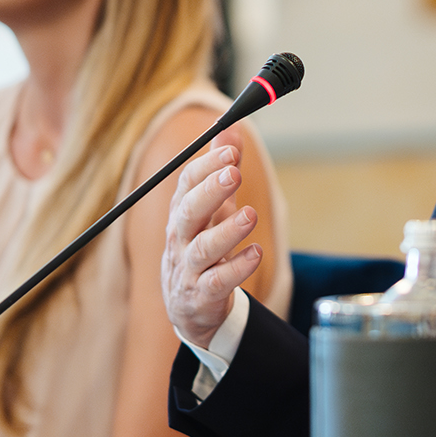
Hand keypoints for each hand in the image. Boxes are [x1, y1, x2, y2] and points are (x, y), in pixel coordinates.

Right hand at [160, 134, 261, 346]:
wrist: (190, 307)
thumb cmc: (203, 247)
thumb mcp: (213, 208)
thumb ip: (222, 170)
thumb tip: (231, 129)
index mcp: (182, 213)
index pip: (187, 184)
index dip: (207, 166)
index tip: (230, 152)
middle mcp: (181, 238)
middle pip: (188, 212)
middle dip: (210, 191)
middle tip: (234, 173)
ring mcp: (189, 268)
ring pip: (202, 248)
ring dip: (226, 230)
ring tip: (250, 214)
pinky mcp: (203, 295)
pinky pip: (217, 281)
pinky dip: (236, 268)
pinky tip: (255, 254)